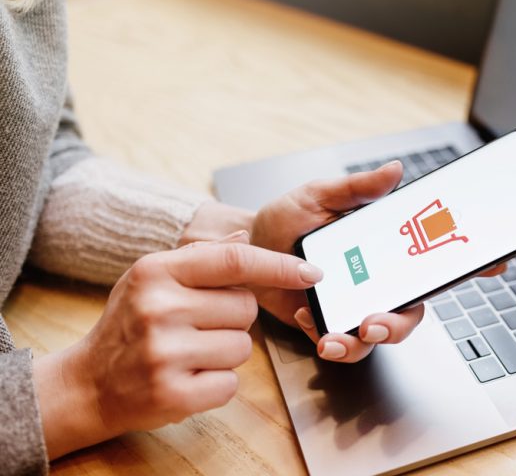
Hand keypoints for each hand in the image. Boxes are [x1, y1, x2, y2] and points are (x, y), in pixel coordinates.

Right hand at [33, 234, 320, 458]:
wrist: (89, 382)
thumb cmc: (130, 324)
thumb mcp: (153, 278)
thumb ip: (201, 258)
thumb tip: (244, 234)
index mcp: (156, 271)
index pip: (234, 261)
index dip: (279, 265)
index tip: (312, 271)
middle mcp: (159, 308)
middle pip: (246, 307)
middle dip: (234, 318)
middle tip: (198, 326)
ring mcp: (165, 354)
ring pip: (243, 346)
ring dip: (227, 352)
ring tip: (190, 353)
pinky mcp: (173, 394)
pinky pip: (232, 383)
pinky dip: (218, 384)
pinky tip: (188, 378)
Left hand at [250, 161, 504, 361]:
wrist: (245, 245)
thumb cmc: (287, 218)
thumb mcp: (321, 194)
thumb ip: (358, 187)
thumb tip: (395, 170)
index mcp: (383, 252)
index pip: (432, 260)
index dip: (468, 265)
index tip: (496, 264)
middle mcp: (374, 283)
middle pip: (409, 311)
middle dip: (398, 325)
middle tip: (375, 324)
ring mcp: (351, 306)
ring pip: (375, 337)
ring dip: (361, 343)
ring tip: (335, 338)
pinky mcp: (325, 323)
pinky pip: (336, 342)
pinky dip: (323, 335)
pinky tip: (306, 315)